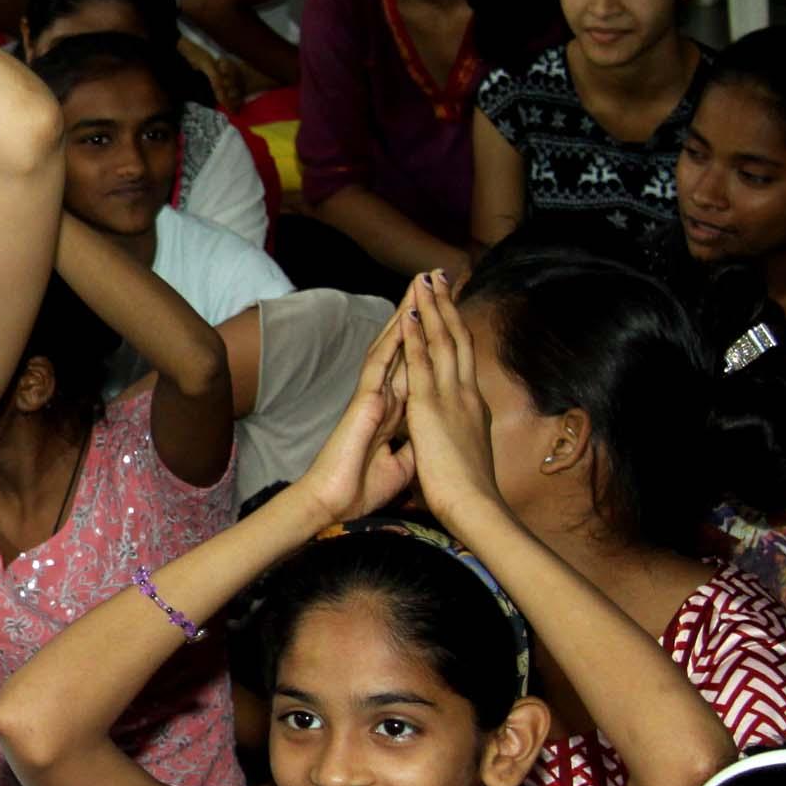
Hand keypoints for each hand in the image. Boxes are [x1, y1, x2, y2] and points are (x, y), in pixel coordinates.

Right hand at [291, 279, 416, 526]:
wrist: (336, 504)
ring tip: (420, 283)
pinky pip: (379, 363)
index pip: (417, 366)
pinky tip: (405, 315)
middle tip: (435, 281)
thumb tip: (435, 434)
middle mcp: (385, 395)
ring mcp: (373, 394)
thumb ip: (417, 441)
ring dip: (406, 312)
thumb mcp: (405, 462)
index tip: (449, 314)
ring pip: (392, 345)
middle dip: (421, 313)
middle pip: (407, 345)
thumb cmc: (364, 488)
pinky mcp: (364, 401)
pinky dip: (394, 338)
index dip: (432, 338)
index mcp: (397, 410)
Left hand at [399, 270, 507, 533]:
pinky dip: (416, 335)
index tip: (451, 304)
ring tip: (425, 279)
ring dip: (432, 307)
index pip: (463, 356)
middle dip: (447, 305)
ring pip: (441, 341)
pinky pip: (422, 362)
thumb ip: (465, 433)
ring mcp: (450, 396)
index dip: (456, 328)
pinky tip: (410, 312)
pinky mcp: (431, 406)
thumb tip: (466, 430)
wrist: (475, 507)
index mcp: (471, 404)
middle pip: (456, 338)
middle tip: (441, 275)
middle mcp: (465, 392)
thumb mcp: (469, 451)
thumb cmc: (472, 491)